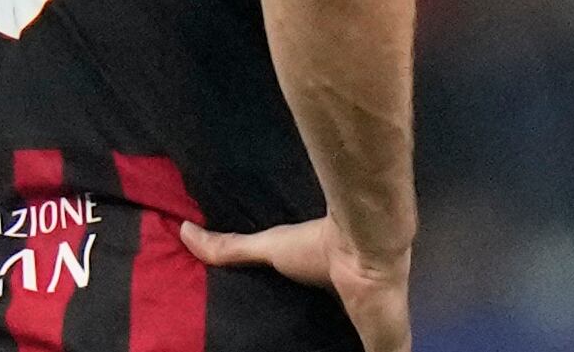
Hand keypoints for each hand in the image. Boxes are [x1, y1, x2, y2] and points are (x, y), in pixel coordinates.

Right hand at [182, 217, 410, 351]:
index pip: (319, 323)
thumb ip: (231, 249)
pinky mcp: (390, 345)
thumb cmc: (319, 246)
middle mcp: (356, 314)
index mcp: (333, 295)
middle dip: (321, 346)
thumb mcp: (269, 248)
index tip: (282, 343)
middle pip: (337, 341)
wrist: (364, 247)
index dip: (304, 333)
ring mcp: (375, 332)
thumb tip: (183, 233)